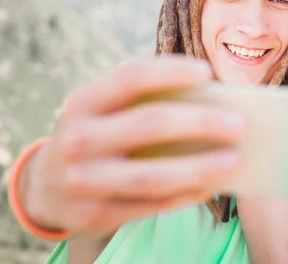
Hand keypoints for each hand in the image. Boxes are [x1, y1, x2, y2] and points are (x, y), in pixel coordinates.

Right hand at [21, 55, 243, 236]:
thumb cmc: (96, 135)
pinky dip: (188, 194)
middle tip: (239, 123)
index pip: (131, 78)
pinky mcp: (97, 214)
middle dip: (199, 122)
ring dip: (200, 167)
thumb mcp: (104, 112)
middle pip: (149, 125)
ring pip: (153, 175)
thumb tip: (212, 104)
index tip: (208, 72)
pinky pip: (152, 205)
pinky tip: (214, 185)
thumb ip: (143, 103)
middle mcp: (79, 139)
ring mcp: (85, 180)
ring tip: (235, 160)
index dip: (170, 72)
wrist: (48, 186)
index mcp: (84, 101)